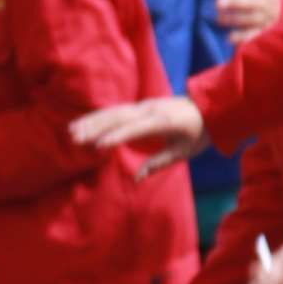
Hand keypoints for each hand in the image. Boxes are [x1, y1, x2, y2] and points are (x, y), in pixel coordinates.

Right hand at [68, 95, 207, 176]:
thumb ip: (159, 163)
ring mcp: (144, 105)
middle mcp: (150, 109)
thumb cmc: (199, 133)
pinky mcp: (140, 105)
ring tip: (71, 132)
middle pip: (118, 117)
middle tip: (75, 138)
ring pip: (113, 111)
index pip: (136, 128)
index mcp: (163, 120)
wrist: (211, 107)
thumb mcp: (184, 152)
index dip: (117, 136)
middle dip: (95, 127)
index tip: (99, 145)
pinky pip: (116, 110)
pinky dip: (98, 116)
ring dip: (91, 121)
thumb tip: (137, 178)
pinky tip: (83, 124)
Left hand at [216, 0, 281, 43]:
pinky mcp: (262, 31)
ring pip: (250, 18)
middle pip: (250, 2)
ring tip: (219, 18)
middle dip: (235, 2)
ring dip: (235, 19)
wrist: (281, 8)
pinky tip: (229, 38)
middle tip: (217, 2)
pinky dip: (243, 37)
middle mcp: (265, 1)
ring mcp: (264, 17)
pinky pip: (254, 35)